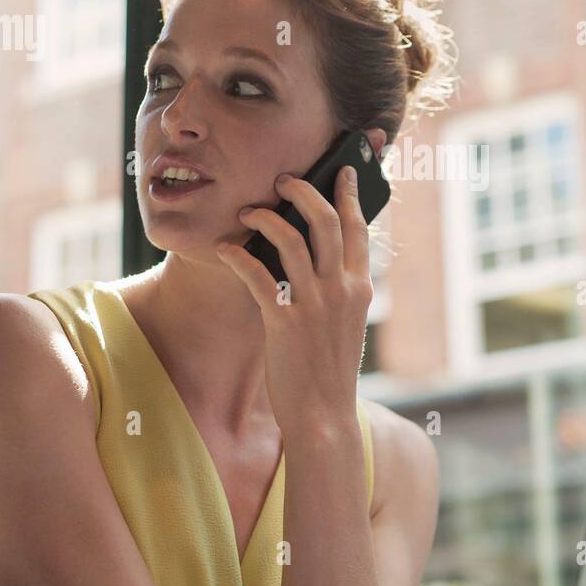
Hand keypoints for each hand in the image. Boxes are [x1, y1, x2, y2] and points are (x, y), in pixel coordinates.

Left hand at [215, 165, 372, 433]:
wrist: (325, 415)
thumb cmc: (331, 368)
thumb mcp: (347, 322)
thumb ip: (340, 287)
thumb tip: (317, 254)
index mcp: (361, 287)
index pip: (358, 228)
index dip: (348, 194)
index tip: (342, 170)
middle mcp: (342, 289)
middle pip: (326, 221)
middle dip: (303, 191)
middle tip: (283, 180)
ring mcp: (314, 305)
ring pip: (290, 240)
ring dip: (265, 217)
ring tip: (247, 210)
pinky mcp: (284, 322)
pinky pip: (257, 276)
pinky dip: (238, 256)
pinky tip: (224, 249)